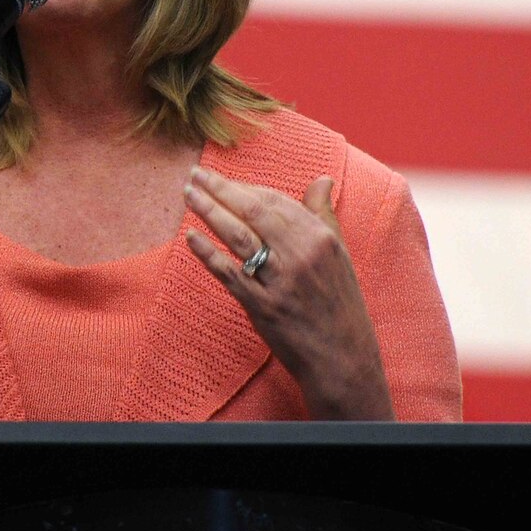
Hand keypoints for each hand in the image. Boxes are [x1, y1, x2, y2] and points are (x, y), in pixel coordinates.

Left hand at [184, 168, 392, 419]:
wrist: (342, 356)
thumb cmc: (340, 303)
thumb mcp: (340, 254)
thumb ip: (324, 215)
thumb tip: (322, 179)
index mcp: (321, 238)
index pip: (276, 201)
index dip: (245, 187)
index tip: (222, 177)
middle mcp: (301, 255)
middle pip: (254, 212)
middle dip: (221, 189)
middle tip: (196, 174)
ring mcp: (280, 281)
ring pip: (239, 236)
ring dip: (210, 211)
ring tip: (189, 194)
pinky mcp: (263, 307)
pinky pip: (230, 273)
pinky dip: (208, 253)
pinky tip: (190, 236)